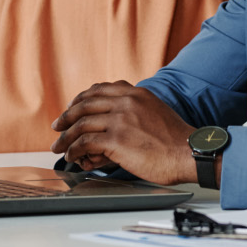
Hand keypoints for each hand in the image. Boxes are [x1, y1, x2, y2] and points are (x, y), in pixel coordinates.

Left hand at [50, 81, 197, 185]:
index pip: (99, 89)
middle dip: (67, 117)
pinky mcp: (116, 140)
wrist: (188, 153)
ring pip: (81, 124)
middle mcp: (126, 102)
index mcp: (136, 93)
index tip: (72, 108)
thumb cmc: (174, 140)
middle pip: (85, 104)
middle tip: (58, 127)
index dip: (80, 99)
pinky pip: (85, 143)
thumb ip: (134, 111)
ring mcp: (120, 120)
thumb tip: (111, 125)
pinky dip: (74, 151)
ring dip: (66, 138)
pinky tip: (73, 157)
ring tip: (59, 147)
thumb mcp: (155, 112)